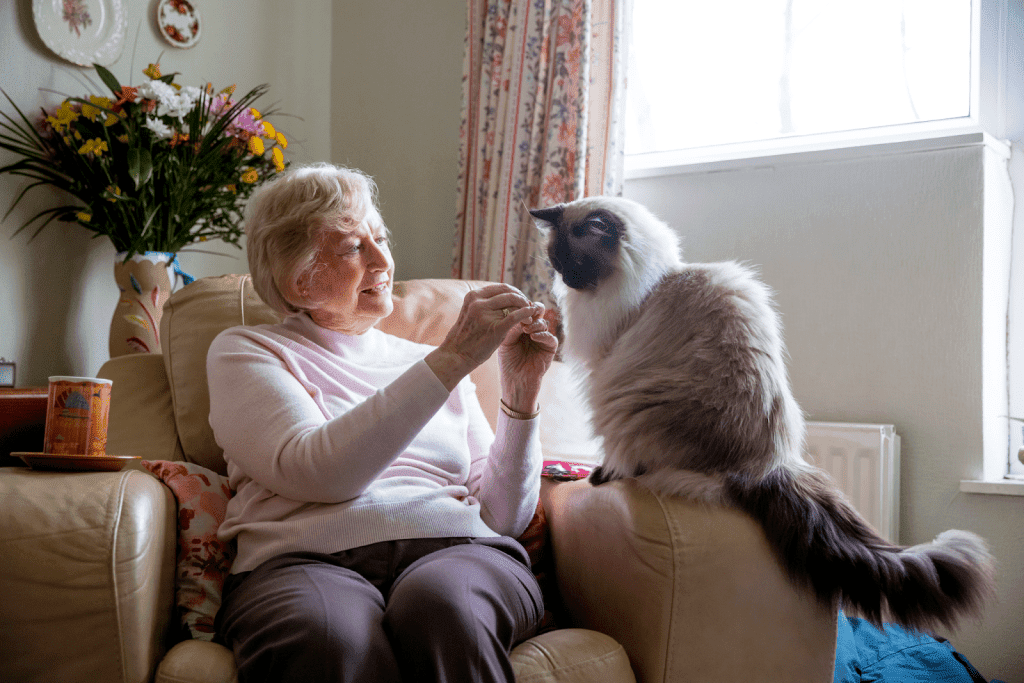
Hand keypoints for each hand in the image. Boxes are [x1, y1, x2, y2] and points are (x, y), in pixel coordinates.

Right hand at [426, 284, 543, 390]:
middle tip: (528, 307)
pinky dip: (526, 314)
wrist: (455, 356)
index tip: (521, 300)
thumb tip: (506, 299)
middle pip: (509, 293)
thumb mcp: (470, 313)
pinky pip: (515, 316)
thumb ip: (484, 304)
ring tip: (530, 315)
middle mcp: (478, 302)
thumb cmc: (465, 337)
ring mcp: (486, 314)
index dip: (515, 292)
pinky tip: (530, 318)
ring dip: (525, 307)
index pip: (501, 287)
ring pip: (514, 302)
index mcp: (473, 296)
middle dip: (522, 298)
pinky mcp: (495, 328)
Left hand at [497, 302, 557, 413]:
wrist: (515, 382)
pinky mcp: (550, 349)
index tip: (516, 306)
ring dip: (535, 324)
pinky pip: (551, 338)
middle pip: (538, 312)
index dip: (522, 306)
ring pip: (544, 323)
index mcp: (521, 326)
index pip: (525, 310)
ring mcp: (542, 338)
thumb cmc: (507, 362)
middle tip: (527, 311)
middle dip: (533, 309)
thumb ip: (511, 327)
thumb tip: (519, 312)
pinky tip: (533, 337)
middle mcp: (533, 329)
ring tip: (526, 329)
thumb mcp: (505, 341)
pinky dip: (543, 335)